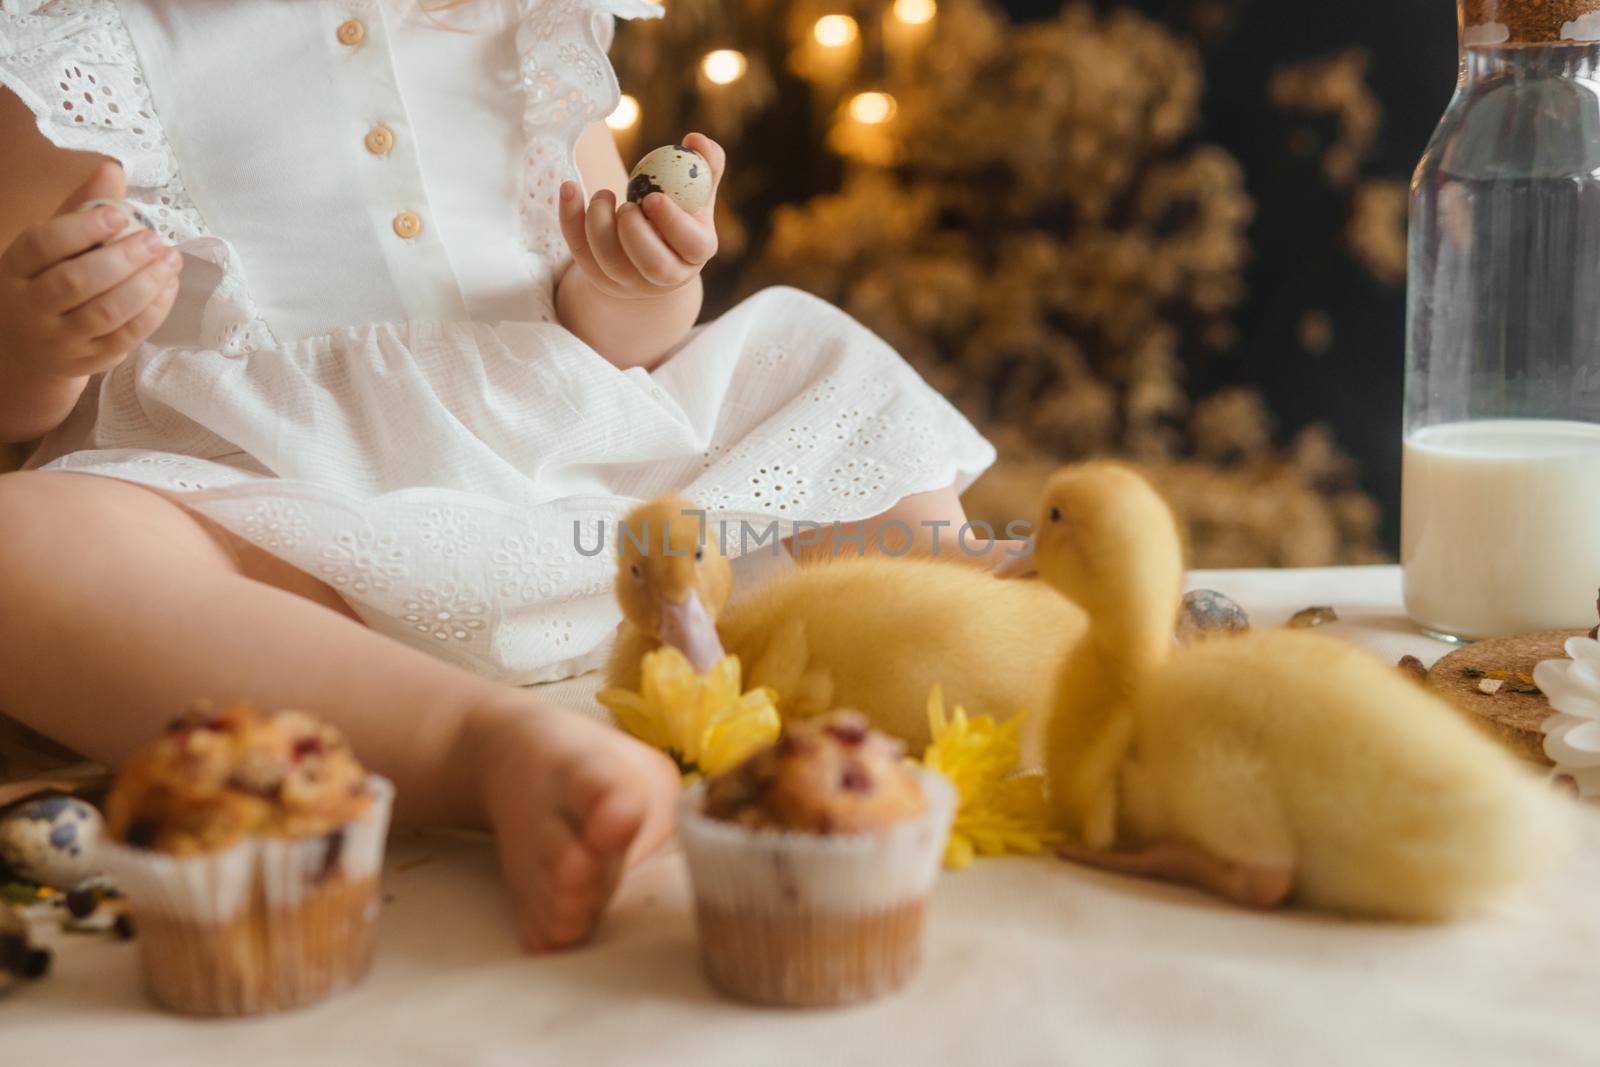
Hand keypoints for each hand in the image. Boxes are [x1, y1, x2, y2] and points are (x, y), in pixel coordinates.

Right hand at [0, 162, 181, 382]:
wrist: (28, 349)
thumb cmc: (46, 282)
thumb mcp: (51, 246)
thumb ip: (80, 209)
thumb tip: (111, 169)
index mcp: (16, 270)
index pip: (42, 245)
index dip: (81, 228)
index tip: (118, 214)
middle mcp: (31, 307)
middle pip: (77, 281)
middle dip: (122, 258)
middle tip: (154, 240)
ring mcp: (60, 339)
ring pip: (106, 312)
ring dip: (145, 284)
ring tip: (170, 260)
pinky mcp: (89, 361)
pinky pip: (127, 336)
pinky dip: (153, 311)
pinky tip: (168, 287)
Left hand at [558, 132, 722, 299]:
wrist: (650, 250)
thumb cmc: (679, 213)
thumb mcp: (697, 192)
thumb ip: (706, 164)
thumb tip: (695, 139)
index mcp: (695, 251)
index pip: (692, 244)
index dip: (673, 222)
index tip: (653, 197)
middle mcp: (666, 275)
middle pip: (653, 265)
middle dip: (636, 232)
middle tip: (626, 205)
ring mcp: (630, 280)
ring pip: (611, 261)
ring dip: (600, 223)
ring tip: (603, 196)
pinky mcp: (600, 276)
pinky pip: (580, 251)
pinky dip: (570, 218)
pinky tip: (569, 188)